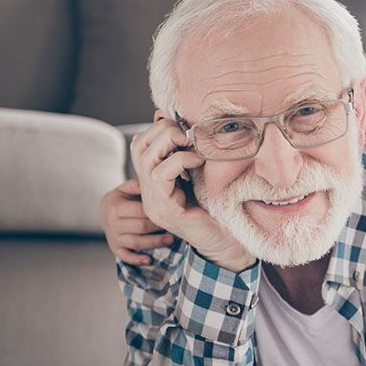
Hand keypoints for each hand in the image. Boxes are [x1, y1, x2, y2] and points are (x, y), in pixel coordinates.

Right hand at [99, 178, 174, 265]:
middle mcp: (113, 223)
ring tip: (171, 239)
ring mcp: (113, 237)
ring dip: (155, 243)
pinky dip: (137, 260)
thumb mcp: (126, 188)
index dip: (157, 213)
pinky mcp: (115, 248)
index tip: (171, 212)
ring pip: (137, 243)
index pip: (140, 211)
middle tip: (175, 226)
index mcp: (116, 207)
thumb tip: (155, 184)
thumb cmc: (122, 198)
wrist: (103, 211)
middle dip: (159, 228)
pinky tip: (149, 260)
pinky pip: (125, 256)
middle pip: (141, 227)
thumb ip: (138, 186)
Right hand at [130, 120, 255, 271]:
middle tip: (189, 135)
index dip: (160, 129)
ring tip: (193, 146)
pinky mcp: (165, 209)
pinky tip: (197, 162)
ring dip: (171, 141)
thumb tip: (186, 124)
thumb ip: (188, 154)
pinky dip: (180, 161)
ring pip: (146, 157)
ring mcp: (153, 202)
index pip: (140, 144)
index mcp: (153, 183)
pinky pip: (160, 175)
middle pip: (139, 146)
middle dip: (164, 130)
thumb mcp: (199, 174)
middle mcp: (148, 192)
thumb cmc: (217, 207)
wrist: (226, 241)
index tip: (186, 130)